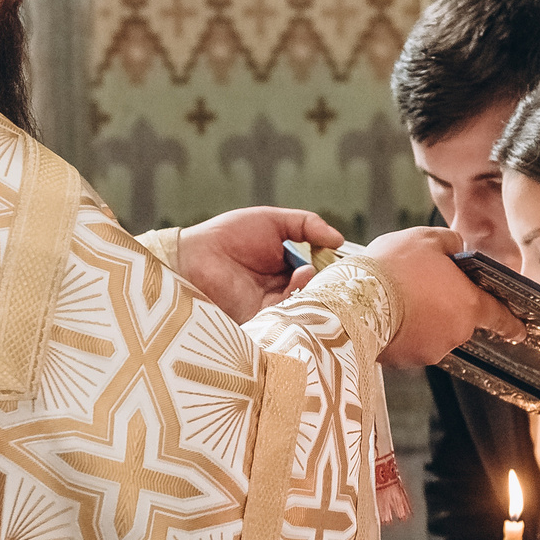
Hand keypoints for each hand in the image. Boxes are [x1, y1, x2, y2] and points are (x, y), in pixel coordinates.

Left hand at [178, 207, 344, 322]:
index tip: (345, 259)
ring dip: (313, 287)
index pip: (317, 268)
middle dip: (327, 280)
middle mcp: (280, 286)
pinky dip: (299, 299)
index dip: (331, 265)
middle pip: (314, 288)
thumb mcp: (272, 220)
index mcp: (284, 265)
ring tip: (310, 271)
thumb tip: (338, 239)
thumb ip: (306, 225)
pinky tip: (299, 281)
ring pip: (304, 302)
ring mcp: (271, 304)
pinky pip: (288, 315)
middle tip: (336, 271)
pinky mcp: (262, 319)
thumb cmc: (228, 235)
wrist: (194, 257)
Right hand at [366, 228, 523, 367]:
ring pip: (434, 333)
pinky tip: (388, 315)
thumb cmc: (394, 268)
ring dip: (424, 321)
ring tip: (399, 299)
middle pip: (459, 321)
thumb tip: (458, 248)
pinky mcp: (406, 361)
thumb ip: (451, 243)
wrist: (354, 301)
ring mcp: (430, 350)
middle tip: (422, 288)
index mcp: (469, 305)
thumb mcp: (426, 239)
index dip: (510, 323)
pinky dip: (404, 333)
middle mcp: (455, 333)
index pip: (499, 316)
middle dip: (446, 307)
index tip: (519, 330)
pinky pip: (411, 345)